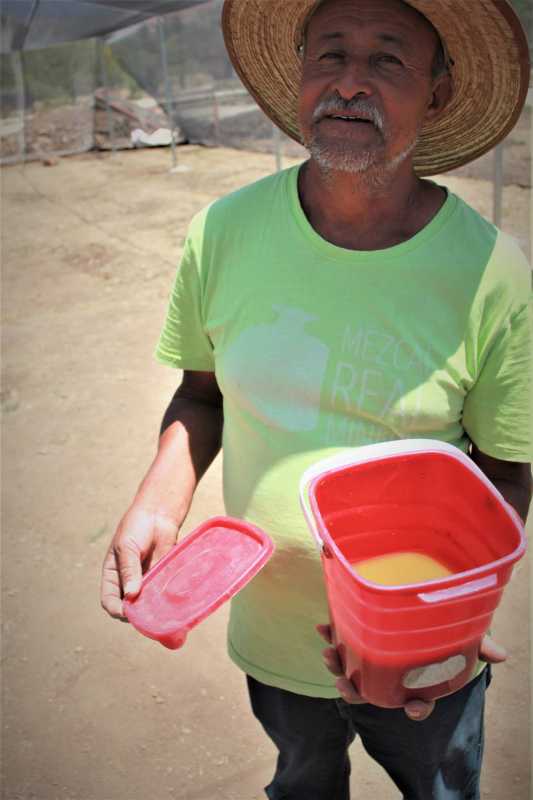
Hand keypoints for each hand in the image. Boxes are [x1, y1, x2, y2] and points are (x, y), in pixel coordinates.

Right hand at [100, 506, 179, 620]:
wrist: (159, 513)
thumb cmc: (136, 527)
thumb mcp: (127, 547)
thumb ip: (129, 570)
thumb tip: (131, 594)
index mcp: (113, 576)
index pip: (109, 600)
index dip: (116, 609)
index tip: (127, 612)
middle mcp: (128, 582)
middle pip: (129, 606)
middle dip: (137, 612)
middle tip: (147, 612)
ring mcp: (146, 581)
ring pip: (147, 603)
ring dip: (153, 607)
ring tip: (160, 604)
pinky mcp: (162, 577)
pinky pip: (163, 592)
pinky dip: (166, 597)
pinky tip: (171, 595)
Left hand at [316, 624, 505, 720]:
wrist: (419, 598)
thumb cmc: (442, 622)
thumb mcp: (461, 630)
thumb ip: (478, 644)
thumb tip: (503, 656)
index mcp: (419, 676)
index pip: (420, 701)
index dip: (417, 708)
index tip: (414, 707)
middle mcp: (394, 672)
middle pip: (376, 693)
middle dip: (357, 692)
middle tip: (345, 685)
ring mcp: (375, 657)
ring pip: (354, 673)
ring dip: (339, 668)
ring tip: (327, 656)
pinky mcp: (360, 637)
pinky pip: (344, 644)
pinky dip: (332, 638)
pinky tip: (323, 628)